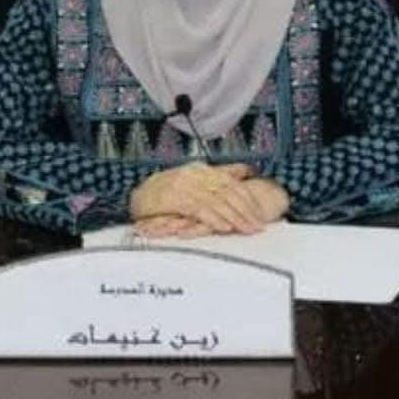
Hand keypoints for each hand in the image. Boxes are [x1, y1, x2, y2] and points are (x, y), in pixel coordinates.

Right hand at [130, 164, 288, 235]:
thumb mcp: (194, 178)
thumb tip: (246, 170)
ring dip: (234, 217)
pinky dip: (213, 218)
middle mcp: (195, 174)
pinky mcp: (175, 198)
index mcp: (201, 169)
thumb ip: (219, 174)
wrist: (139, 195)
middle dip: (245, 210)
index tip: (259, 214)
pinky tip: (224, 226)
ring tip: (247, 229)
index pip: (231, 182)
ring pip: (216, 201)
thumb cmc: (166, 190)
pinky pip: (199, 209)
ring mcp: (184, 185)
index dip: (247, 198)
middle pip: (226, 192)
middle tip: (258, 225)